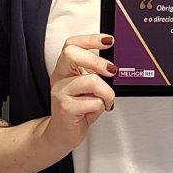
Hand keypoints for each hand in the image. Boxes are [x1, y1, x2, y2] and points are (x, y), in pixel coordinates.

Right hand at [45, 33, 117, 151]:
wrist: (62, 133)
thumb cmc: (78, 109)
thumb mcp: (87, 87)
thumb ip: (94, 73)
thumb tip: (113, 63)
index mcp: (65, 68)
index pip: (72, 44)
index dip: (91, 39)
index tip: (110, 41)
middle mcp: (59, 77)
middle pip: (72, 54)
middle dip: (96, 60)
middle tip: (111, 70)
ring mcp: (60, 92)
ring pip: (91, 81)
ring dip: (106, 92)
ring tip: (106, 100)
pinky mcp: (65, 108)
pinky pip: (93, 102)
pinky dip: (101, 107)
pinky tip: (94, 111)